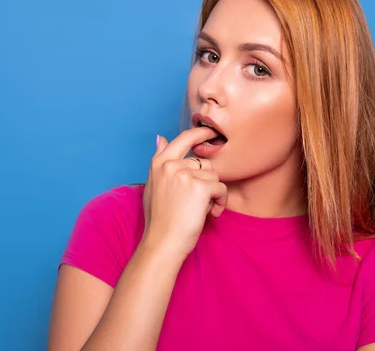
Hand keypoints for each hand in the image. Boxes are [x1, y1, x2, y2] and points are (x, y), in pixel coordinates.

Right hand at [142, 128, 227, 258]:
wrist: (162, 242)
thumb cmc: (160, 219)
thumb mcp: (153, 185)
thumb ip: (159, 160)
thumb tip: (160, 137)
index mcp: (160, 163)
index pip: (183, 138)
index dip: (200, 133)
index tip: (212, 132)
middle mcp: (171, 165)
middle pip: (204, 163)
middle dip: (207, 182)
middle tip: (198, 202)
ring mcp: (185, 174)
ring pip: (214, 176)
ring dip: (214, 194)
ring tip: (201, 210)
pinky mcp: (199, 187)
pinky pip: (221, 188)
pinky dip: (220, 202)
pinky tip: (210, 214)